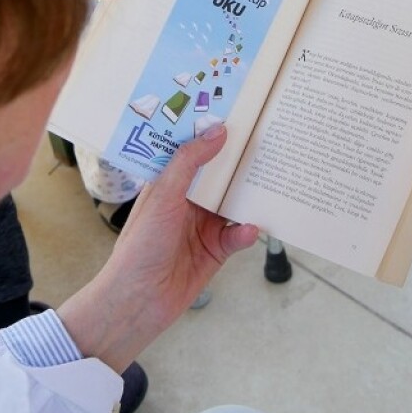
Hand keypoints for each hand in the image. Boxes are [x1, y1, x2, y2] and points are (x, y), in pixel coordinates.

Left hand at [58, 125, 258, 371]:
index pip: (193, 151)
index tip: (237, 111)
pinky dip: (247, 231)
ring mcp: (203, 225)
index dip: (211, 133)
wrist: (138, 300)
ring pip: (235, 203)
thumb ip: (190, 162)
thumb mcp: (163, 195)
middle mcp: (188, 200)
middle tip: (268, 138)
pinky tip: (252, 229)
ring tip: (273, 179)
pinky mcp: (217, 250)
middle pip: (220, 175)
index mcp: (169, 183)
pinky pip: (239, 235)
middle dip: (240, 162)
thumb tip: (218, 132)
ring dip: (250, 196)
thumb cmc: (141, 245)